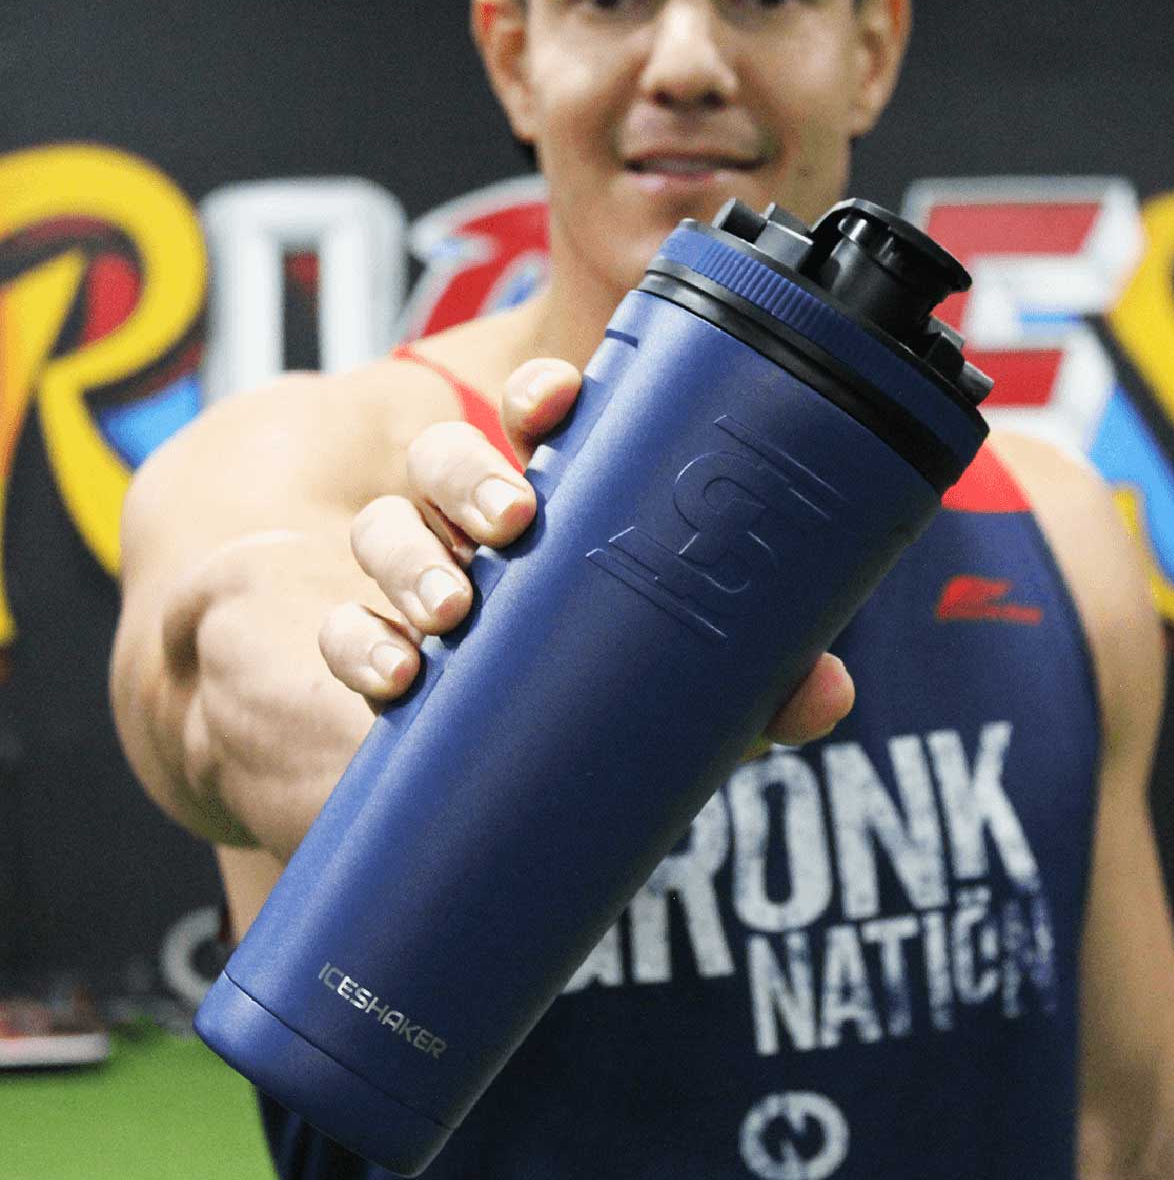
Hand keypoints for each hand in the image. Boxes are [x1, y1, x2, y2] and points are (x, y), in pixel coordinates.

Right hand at [319, 356, 853, 744]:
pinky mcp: (353, 651)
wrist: (464, 783)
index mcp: (548, 518)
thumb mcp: (666, 696)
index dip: (543, 396)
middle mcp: (471, 537)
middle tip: (515, 516)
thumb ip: (741, 690)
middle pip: (448, 457)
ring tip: (452, 610)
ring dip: (413, 555)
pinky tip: (394, 676)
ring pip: (385, 527)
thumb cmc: (573, 705)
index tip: (561, 398)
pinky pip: (338, 627)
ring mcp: (404, 588)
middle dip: (474, 472)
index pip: (536, 428)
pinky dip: (358, 642)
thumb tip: (828, 691)